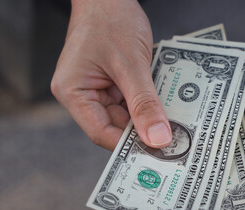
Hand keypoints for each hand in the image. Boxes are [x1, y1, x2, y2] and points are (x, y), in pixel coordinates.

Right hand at [51, 0, 171, 149]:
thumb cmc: (111, 20)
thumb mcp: (131, 65)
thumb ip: (144, 103)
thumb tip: (157, 139)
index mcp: (73, 91)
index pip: (100, 131)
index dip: (128, 146)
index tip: (156, 153)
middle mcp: (81, 94)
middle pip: (113, 126)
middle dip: (141, 132)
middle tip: (171, 141)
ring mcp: (96, 88)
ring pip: (124, 115)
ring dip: (146, 118)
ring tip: (172, 126)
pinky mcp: (110, 83)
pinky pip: (129, 101)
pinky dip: (145, 104)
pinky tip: (163, 107)